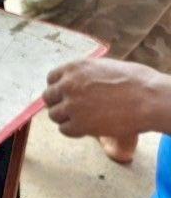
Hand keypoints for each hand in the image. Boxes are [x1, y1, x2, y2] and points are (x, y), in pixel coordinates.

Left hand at [44, 58, 168, 137]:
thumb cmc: (135, 81)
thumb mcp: (104, 66)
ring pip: (54, 115)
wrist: (148, 99)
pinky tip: (85, 128)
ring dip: (65, 118)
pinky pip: (65, 129)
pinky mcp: (79, 124)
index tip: (65, 95)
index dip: (58, 88)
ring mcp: (72, 105)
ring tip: (81, 120)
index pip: (51, 78)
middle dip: (58, 103)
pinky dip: (73, 130)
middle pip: (48, 97)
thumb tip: (79, 81)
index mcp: (74, 68)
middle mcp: (68, 85)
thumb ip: (86, 74)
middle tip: (71, 110)